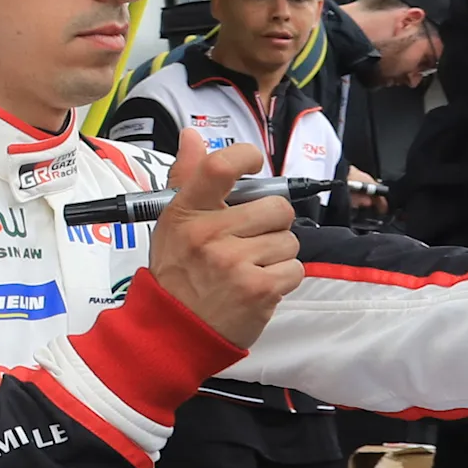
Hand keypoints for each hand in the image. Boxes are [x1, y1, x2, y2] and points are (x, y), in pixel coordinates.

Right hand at [150, 144, 302, 346]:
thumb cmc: (178, 273)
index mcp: (186, 213)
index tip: (254, 164)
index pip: (219, 166)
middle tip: (248, 241)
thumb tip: (192, 136)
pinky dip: (283, 278)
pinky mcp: (258, 288)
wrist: (175, 330)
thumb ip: (188, 179)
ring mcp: (234, 262)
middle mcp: (208, 234)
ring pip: (289, 240)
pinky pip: (295, 268)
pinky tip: (257, 285)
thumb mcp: (173, 224)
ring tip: (249, 267)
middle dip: (272, 224)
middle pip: (276, 207)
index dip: (247, 156)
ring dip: (277, 255)